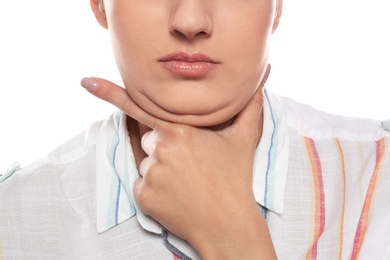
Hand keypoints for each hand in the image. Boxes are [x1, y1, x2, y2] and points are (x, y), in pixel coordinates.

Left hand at [81, 77, 275, 258]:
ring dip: (160, 167)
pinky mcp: (142, 195)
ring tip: (186, 181)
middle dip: (164, 146)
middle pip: (149, 139)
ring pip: (146, 161)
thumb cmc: (235, 179)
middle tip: (190, 164)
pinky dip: (154, 187)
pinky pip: (142, 183)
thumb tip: (260, 84)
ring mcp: (150, 173)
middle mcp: (160, 149)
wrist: (228, 223)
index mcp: (180, 131)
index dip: (111, 93)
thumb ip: (249, 107)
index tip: (86, 82)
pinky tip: (176, 194)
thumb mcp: (244, 139)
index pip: (141, 108)